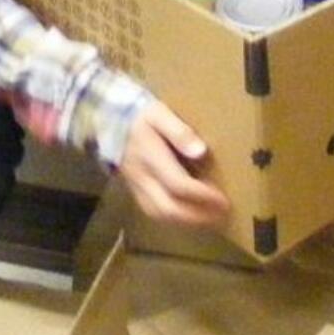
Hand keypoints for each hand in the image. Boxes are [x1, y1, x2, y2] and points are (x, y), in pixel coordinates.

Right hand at [118, 101, 229, 227]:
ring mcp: (135, 186)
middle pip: (168, 207)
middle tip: (222, 214)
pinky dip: (172, 218)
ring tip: (209, 218)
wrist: (108, 120)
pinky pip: (151, 210)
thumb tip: (200, 151)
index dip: (202, 196)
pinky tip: (187, 214)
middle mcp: (142, 177)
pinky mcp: (133, 189)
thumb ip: (179, 132)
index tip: (224, 199)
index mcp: (150, 157)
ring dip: (186, 220)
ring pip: (159, 213)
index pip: (178, 185)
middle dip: (198, 215)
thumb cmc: (140, 116)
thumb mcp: (160, 114)